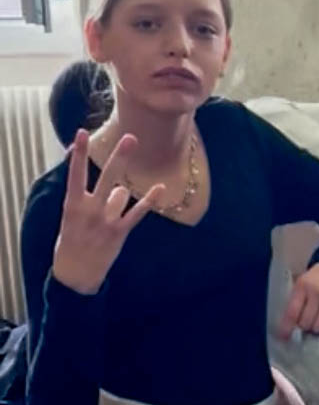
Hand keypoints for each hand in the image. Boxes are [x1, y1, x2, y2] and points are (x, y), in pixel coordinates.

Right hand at [52, 130, 163, 294]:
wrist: (75, 271)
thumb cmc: (73, 238)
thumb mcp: (73, 215)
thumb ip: (93, 198)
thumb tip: (119, 186)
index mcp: (72, 203)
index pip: (75, 173)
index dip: (79, 153)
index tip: (81, 133)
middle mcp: (89, 209)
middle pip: (107, 177)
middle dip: (119, 157)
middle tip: (131, 138)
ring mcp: (105, 221)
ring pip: (121, 194)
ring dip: (119, 196)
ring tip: (103, 216)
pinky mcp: (119, 232)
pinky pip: (137, 213)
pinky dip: (149, 200)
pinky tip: (160, 188)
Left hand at [278, 262, 318, 338]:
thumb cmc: (316, 278)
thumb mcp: (302, 284)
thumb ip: (295, 301)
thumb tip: (288, 325)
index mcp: (302, 286)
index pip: (292, 312)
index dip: (286, 328)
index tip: (283, 338)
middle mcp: (317, 292)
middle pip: (306, 322)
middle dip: (305, 326)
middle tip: (307, 323)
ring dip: (317, 328)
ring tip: (318, 322)